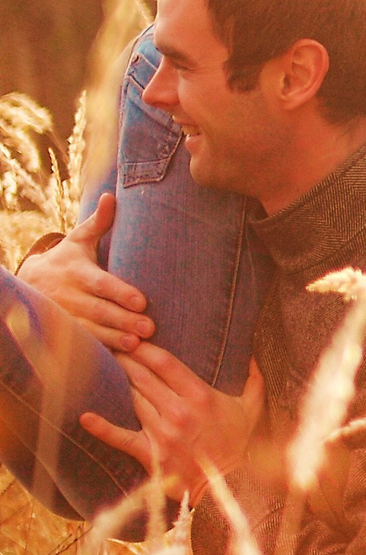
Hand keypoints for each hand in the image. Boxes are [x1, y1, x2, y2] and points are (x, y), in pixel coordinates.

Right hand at [19, 194, 151, 351]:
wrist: (27, 284)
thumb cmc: (65, 261)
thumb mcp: (77, 241)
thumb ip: (98, 223)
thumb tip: (111, 196)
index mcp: (76, 272)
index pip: (101, 283)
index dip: (120, 293)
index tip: (141, 301)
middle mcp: (69, 296)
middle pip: (99, 310)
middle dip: (123, 319)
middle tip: (149, 328)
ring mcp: (65, 317)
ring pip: (91, 331)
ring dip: (114, 338)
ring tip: (137, 344)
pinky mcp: (64, 333)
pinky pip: (82, 344)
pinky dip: (100, 352)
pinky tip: (119, 358)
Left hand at [82, 350, 263, 502]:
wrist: (228, 486)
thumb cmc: (238, 444)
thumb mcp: (253, 410)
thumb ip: (254, 380)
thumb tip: (255, 356)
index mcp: (201, 397)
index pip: (164, 363)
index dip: (145, 348)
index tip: (133, 338)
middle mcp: (179, 412)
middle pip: (143, 376)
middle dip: (125, 359)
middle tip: (113, 346)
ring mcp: (162, 433)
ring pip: (132, 398)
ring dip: (118, 382)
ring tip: (106, 367)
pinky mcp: (150, 453)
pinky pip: (121, 437)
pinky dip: (101, 427)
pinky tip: (85, 416)